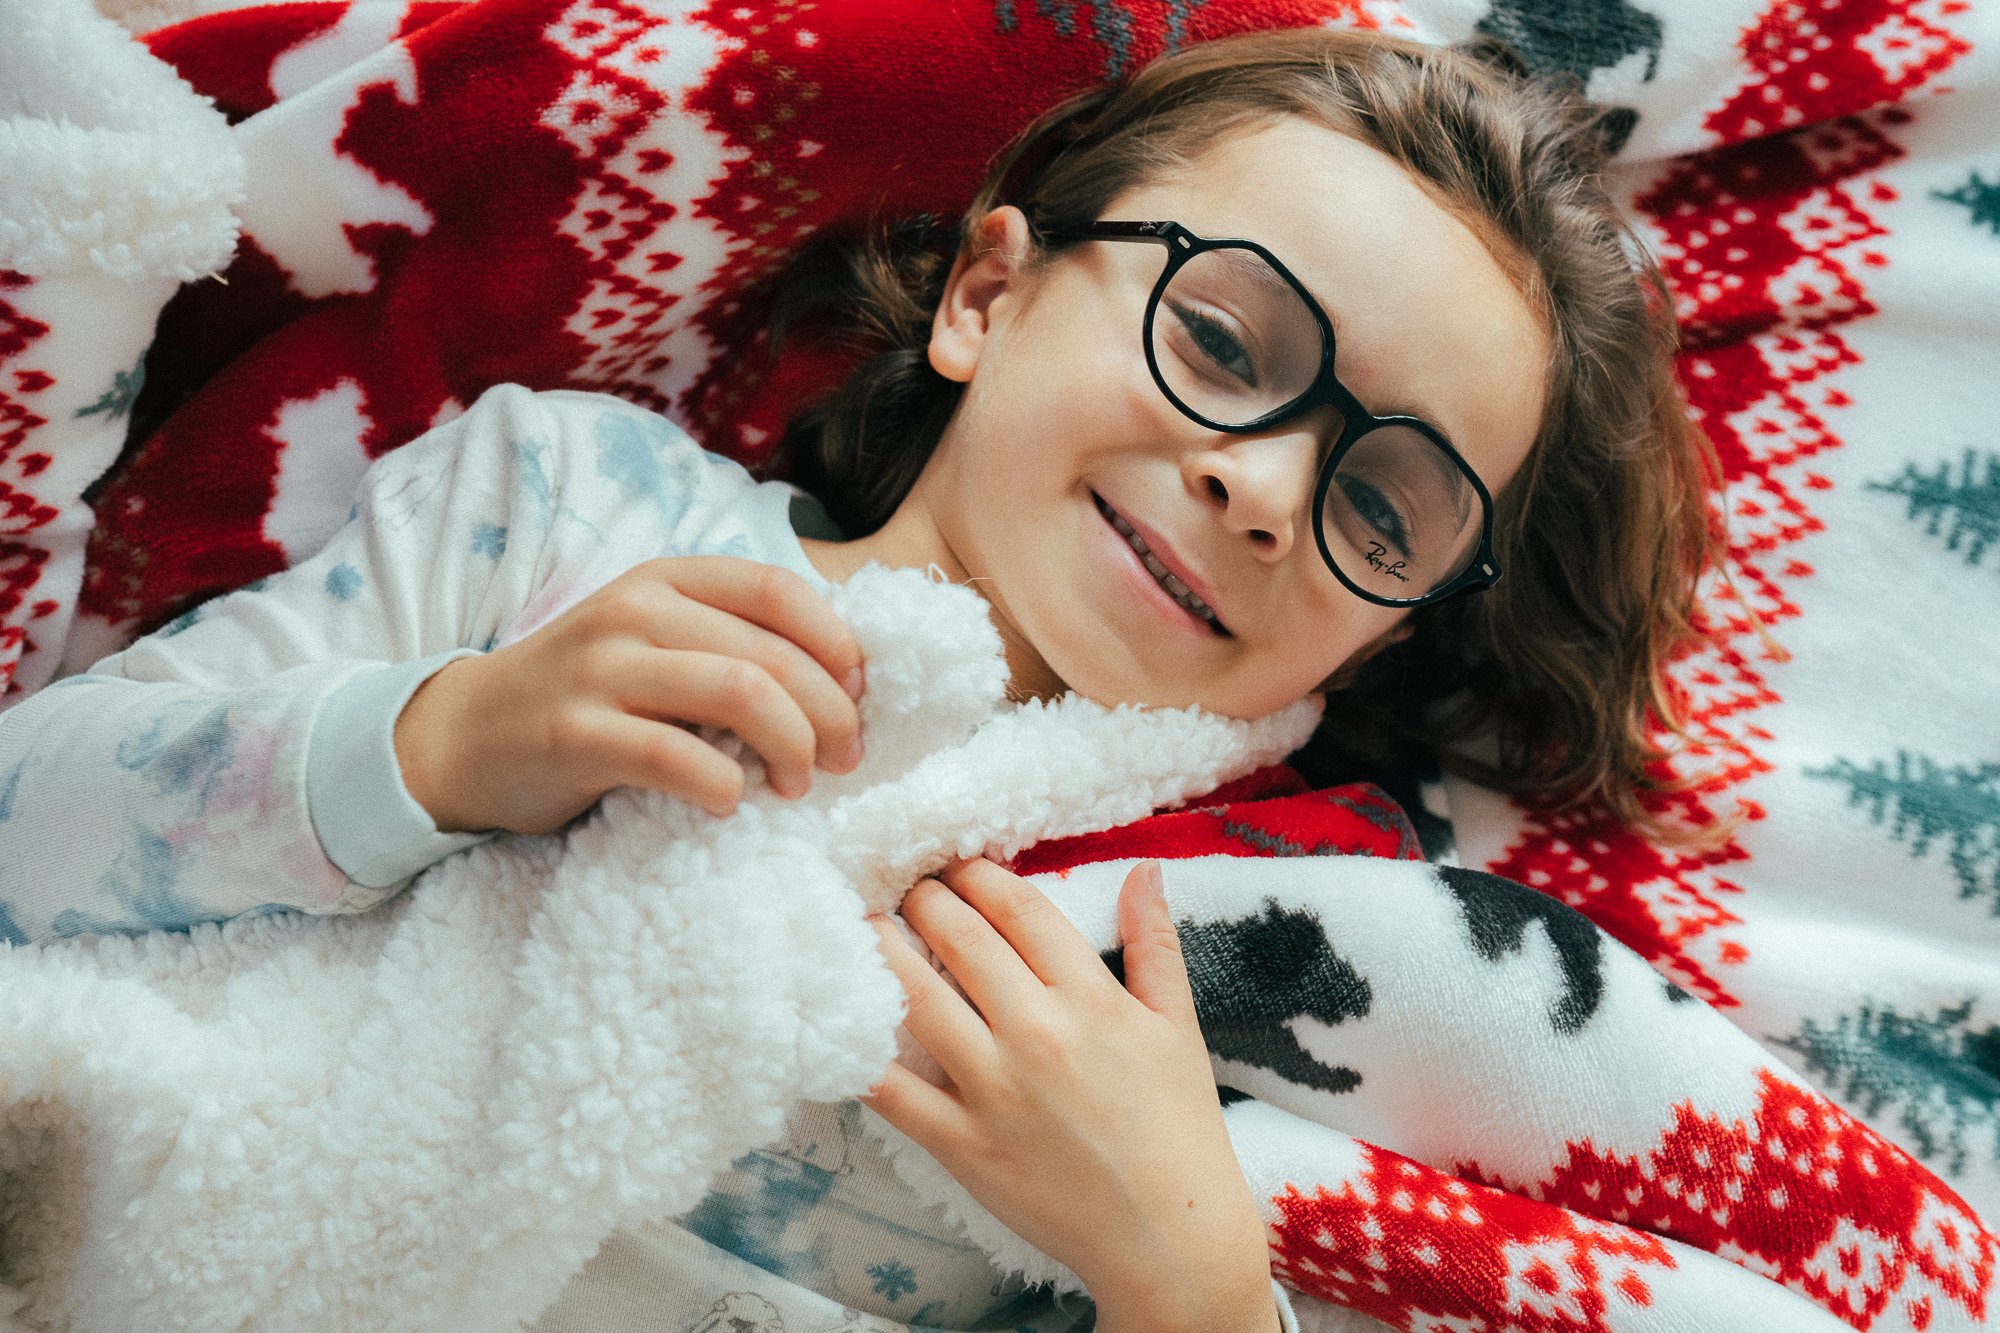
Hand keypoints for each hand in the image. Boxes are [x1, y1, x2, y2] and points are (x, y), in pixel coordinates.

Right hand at [395, 556, 864, 832]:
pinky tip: (732, 804)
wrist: (463, 735)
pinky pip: (676, 756)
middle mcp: (635, 611)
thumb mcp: (653, 642)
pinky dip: (723, 786)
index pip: (778, 591)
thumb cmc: (585, 695)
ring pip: (738, 693)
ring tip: (797, 783)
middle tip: (845, 759)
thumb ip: (726, 642)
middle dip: (829, 712)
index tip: (860, 694)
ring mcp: (602, 670)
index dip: (836, 642)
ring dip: (791, 746)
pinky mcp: (576, 734)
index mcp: (665, 581)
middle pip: (771, 653)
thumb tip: (841, 682)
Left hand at [863, 858, 1278, 1332]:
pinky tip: (838, 1021)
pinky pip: (894, 1091)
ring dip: (879, 950)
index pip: (1019, 909)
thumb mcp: (1177, 1026)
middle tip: (905, 887)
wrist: (1168, 1235)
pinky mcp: (963, 1143)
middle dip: (923, 899)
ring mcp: (994, 1089)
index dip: (979, 875)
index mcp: (1090, 997)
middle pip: (959, 938)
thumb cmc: (1177, 1129)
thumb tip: (1145, 869)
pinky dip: (858, 1055)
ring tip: (859, 925)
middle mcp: (1037, 1032)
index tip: (957, 865)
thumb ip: (1155, 943)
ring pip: (915, 998)